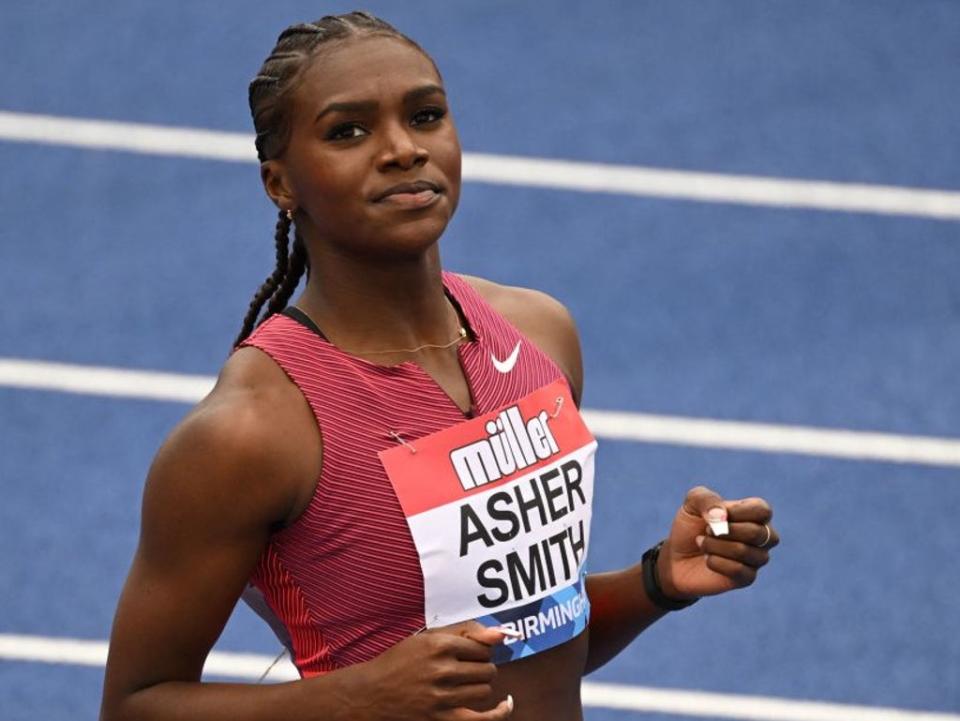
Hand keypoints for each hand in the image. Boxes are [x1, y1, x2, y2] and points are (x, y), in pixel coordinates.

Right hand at [349, 621, 513, 720]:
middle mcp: (443, 670)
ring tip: (464, 684)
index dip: (477, 651)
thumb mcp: (427, 637)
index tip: (467, 653)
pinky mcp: (442, 719)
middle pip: (486, 668)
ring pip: (484, 689)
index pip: (481, 648)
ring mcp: (443, 697)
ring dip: (479, 686)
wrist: (372, 693)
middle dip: (479, 667)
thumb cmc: (401, 661)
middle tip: (463, 669)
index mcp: (439, 645)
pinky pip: (483, 719)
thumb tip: (501, 634)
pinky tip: (506, 704)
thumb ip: (465, 631)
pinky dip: (499, 713)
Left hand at [656, 486, 778, 599]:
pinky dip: (715, 562)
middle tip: (706, 530)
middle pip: (756, 532)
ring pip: (744, 551)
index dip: (738, 512)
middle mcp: (762, 536)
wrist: (676, 558)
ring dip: (714, 545)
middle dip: (724, 531)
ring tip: (702, 543)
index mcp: (754, 514)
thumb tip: (722, 516)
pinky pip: (738, 570)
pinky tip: (707, 559)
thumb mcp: (692, 503)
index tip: (716, 514)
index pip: (762, 510)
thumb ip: (706, 499)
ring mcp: (756, 558)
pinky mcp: (747, 578)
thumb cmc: (690, 527)